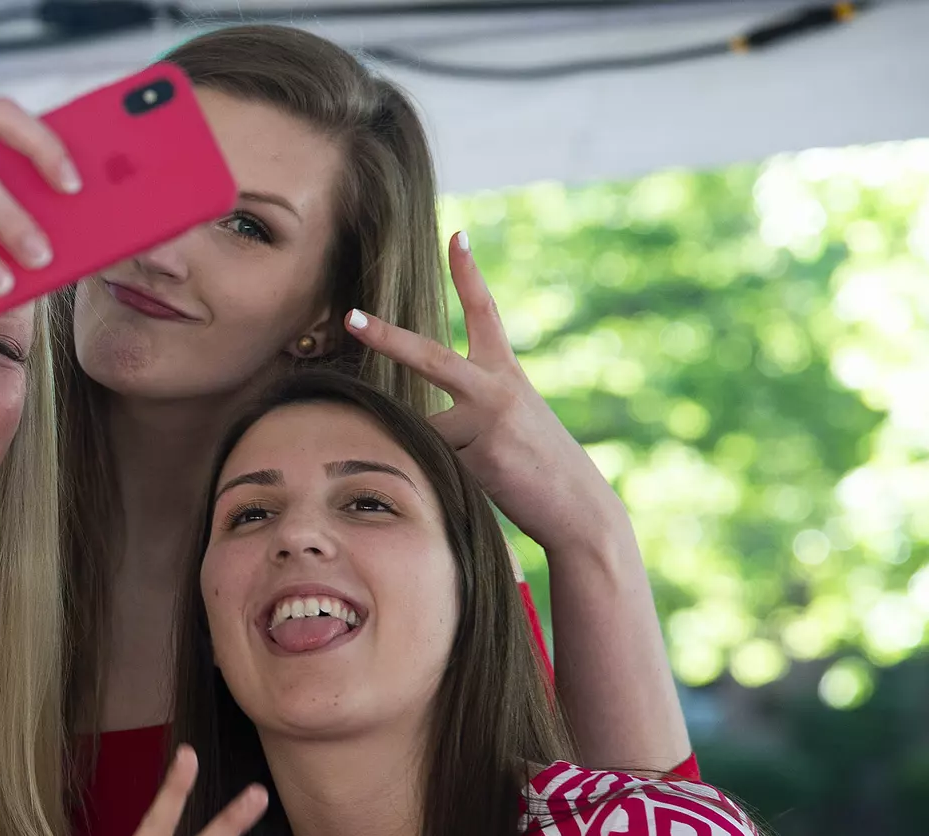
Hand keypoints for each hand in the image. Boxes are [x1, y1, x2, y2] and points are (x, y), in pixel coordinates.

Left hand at [344, 232, 623, 553]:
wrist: (579, 508)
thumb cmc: (537, 467)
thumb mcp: (508, 424)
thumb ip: (468, 408)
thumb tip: (413, 416)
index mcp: (506, 373)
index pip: (486, 311)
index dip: (469, 273)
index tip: (457, 234)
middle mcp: (498, 387)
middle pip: (430, 357)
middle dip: (386, 337)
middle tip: (350, 317)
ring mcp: (489, 420)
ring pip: (424, 428)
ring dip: (419, 452)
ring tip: (444, 471)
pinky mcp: (482, 455)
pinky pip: (432, 461)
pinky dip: (430, 476)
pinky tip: (456, 492)